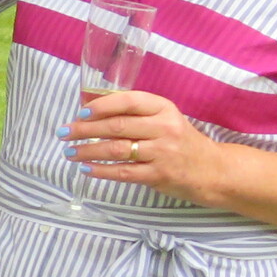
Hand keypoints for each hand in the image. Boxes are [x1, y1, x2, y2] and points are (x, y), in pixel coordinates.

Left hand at [69, 89, 222, 202]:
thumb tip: (92, 110)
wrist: (213, 170)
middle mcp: (164, 127)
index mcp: (164, 109)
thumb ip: (136, 115)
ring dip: (87, 151)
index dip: (101, 106)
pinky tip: (86, 169)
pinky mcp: (159, 174)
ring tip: (70, 153)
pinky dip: (101, 170)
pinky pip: (123, 172)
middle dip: (84, 130)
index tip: (80, 113)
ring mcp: (162, 152)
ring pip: (116, 149)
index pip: (128, 102)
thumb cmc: (181, 142)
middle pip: (117, 126)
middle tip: (64, 133)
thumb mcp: (165, 120)